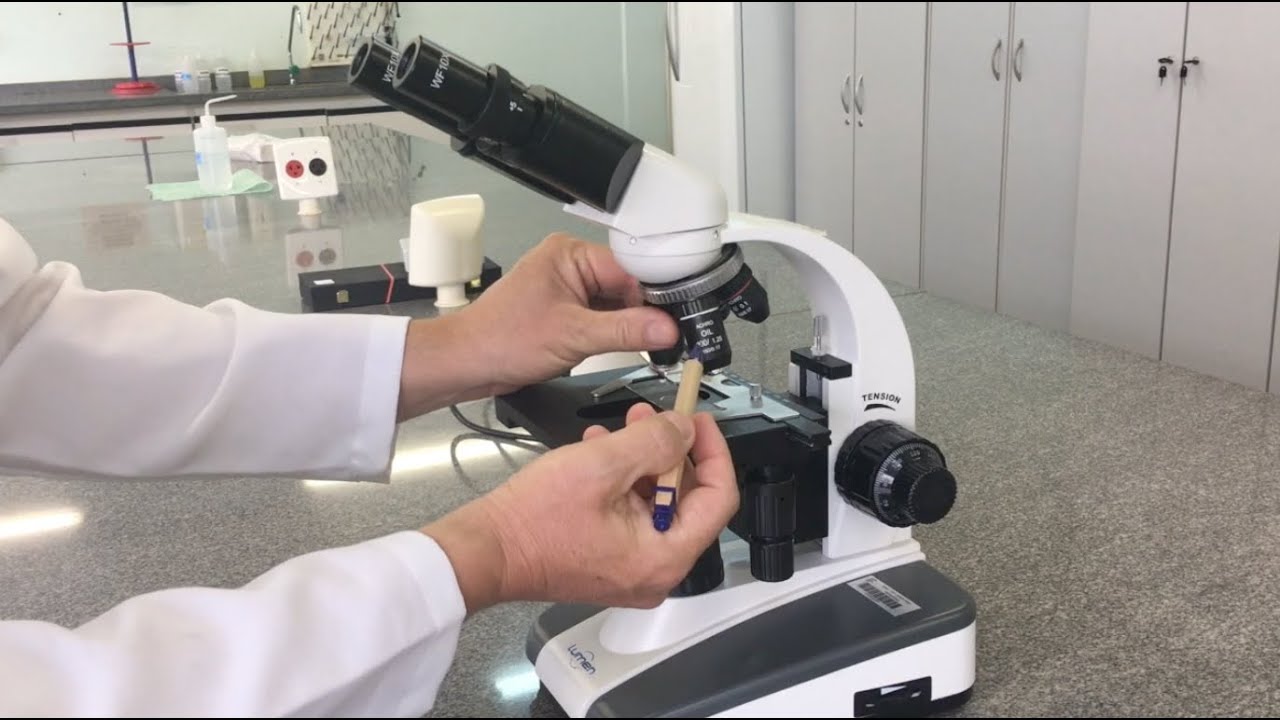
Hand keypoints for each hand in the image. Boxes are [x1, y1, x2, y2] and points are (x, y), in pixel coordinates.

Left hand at [397, 234, 678, 418]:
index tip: (675, 322)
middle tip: (661, 340)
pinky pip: (600, 318)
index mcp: (570, 253)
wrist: (466, 364)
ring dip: (623, 327)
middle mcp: (569, 264)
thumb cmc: (501, 339)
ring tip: (633, 346)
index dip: (653, 298)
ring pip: (614, 305)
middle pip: (626, 286)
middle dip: (639, 315)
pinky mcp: (563, 310)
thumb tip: (667, 328)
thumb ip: (626, 330)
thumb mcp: (574, 335)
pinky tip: (611, 348)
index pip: (630, 269)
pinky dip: (609, 335)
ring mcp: (566, 288)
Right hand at [421, 403, 738, 612]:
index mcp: (665, 557)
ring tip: (621, 429)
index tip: (699, 421)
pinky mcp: (608, 562)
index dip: (714, 452)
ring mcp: (630, 571)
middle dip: (671, 451)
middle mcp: (654, 573)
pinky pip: (631, 517)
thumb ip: (655, 441)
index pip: (719, 499)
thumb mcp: (603, 464)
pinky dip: (622, 482)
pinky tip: (600, 452)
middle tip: (656, 416)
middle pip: (687, 500)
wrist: (486, 551)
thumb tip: (685, 429)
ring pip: (656, 504)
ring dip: (643, 460)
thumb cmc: (534, 521)